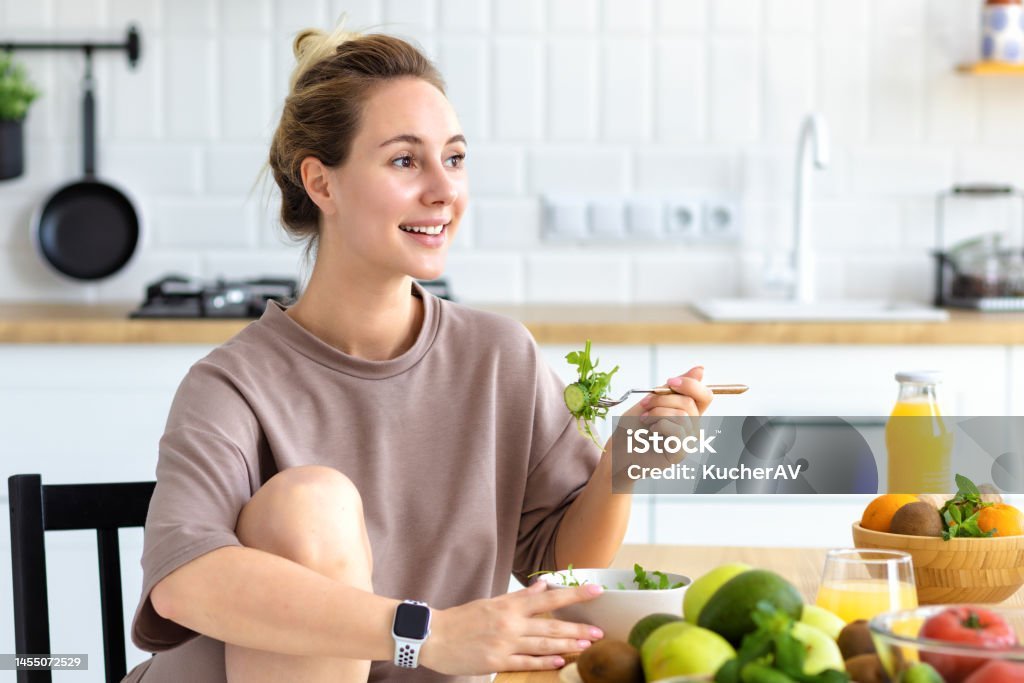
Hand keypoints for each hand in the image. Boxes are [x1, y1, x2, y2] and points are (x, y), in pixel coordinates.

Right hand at [419, 580, 604, 674]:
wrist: (434, 636)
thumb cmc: (462, 619)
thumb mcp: (491, 602)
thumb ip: (519, 597)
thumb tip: (542, 586)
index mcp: (509, 606)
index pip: (549, 598)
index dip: (574, 595)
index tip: (596, 591)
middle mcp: (510, 624)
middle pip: (551, 626)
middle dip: (578, 628)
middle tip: (599, 631)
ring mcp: (505, 644)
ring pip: (543, 645)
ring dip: (568, 646)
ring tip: (587, 645)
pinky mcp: (497, 662)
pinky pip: (526, 663)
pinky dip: (544, 663)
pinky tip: (560, 662)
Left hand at [616, 366, 712, 471]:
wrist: (617, 450)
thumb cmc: (632, 427)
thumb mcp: (652, 400)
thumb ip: (674, 388)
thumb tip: (701, 370)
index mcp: (687, 413)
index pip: (705, 395)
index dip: (691, 384)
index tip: (670, 381)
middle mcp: (691, 427)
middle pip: (690, 402)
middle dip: (662, 399)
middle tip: (644, 405)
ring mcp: (687, 441)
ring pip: (683, 414)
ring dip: (657, 413)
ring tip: (645, 420)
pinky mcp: (681, 453)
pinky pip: (678, 430)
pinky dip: (659, 426)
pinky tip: (650, 432)